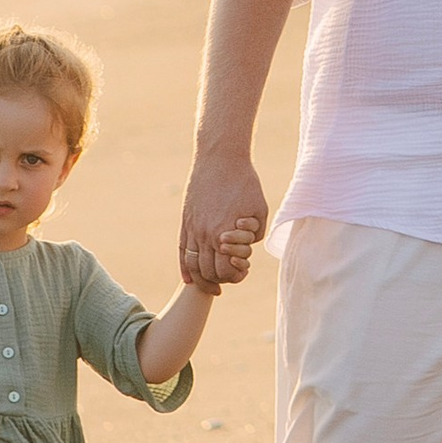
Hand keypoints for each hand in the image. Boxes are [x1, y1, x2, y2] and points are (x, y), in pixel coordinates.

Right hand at [181, 147, 267, 288]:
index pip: (224, 271)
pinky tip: (190, 278)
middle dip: (220, 280)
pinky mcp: (186, 221)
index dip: (234, 276)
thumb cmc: (244, 182)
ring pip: (192, 265)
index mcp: (223, 234)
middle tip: (230, 277)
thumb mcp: (260, 209)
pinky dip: (185, 268)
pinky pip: (182, 251)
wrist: (220, 158)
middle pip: (207, 272)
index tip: (242, 272)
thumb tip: (247, 249)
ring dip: (202, 279)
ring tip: (211, 284)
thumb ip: (255, 234)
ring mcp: (192, 229)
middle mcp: (204, 235)